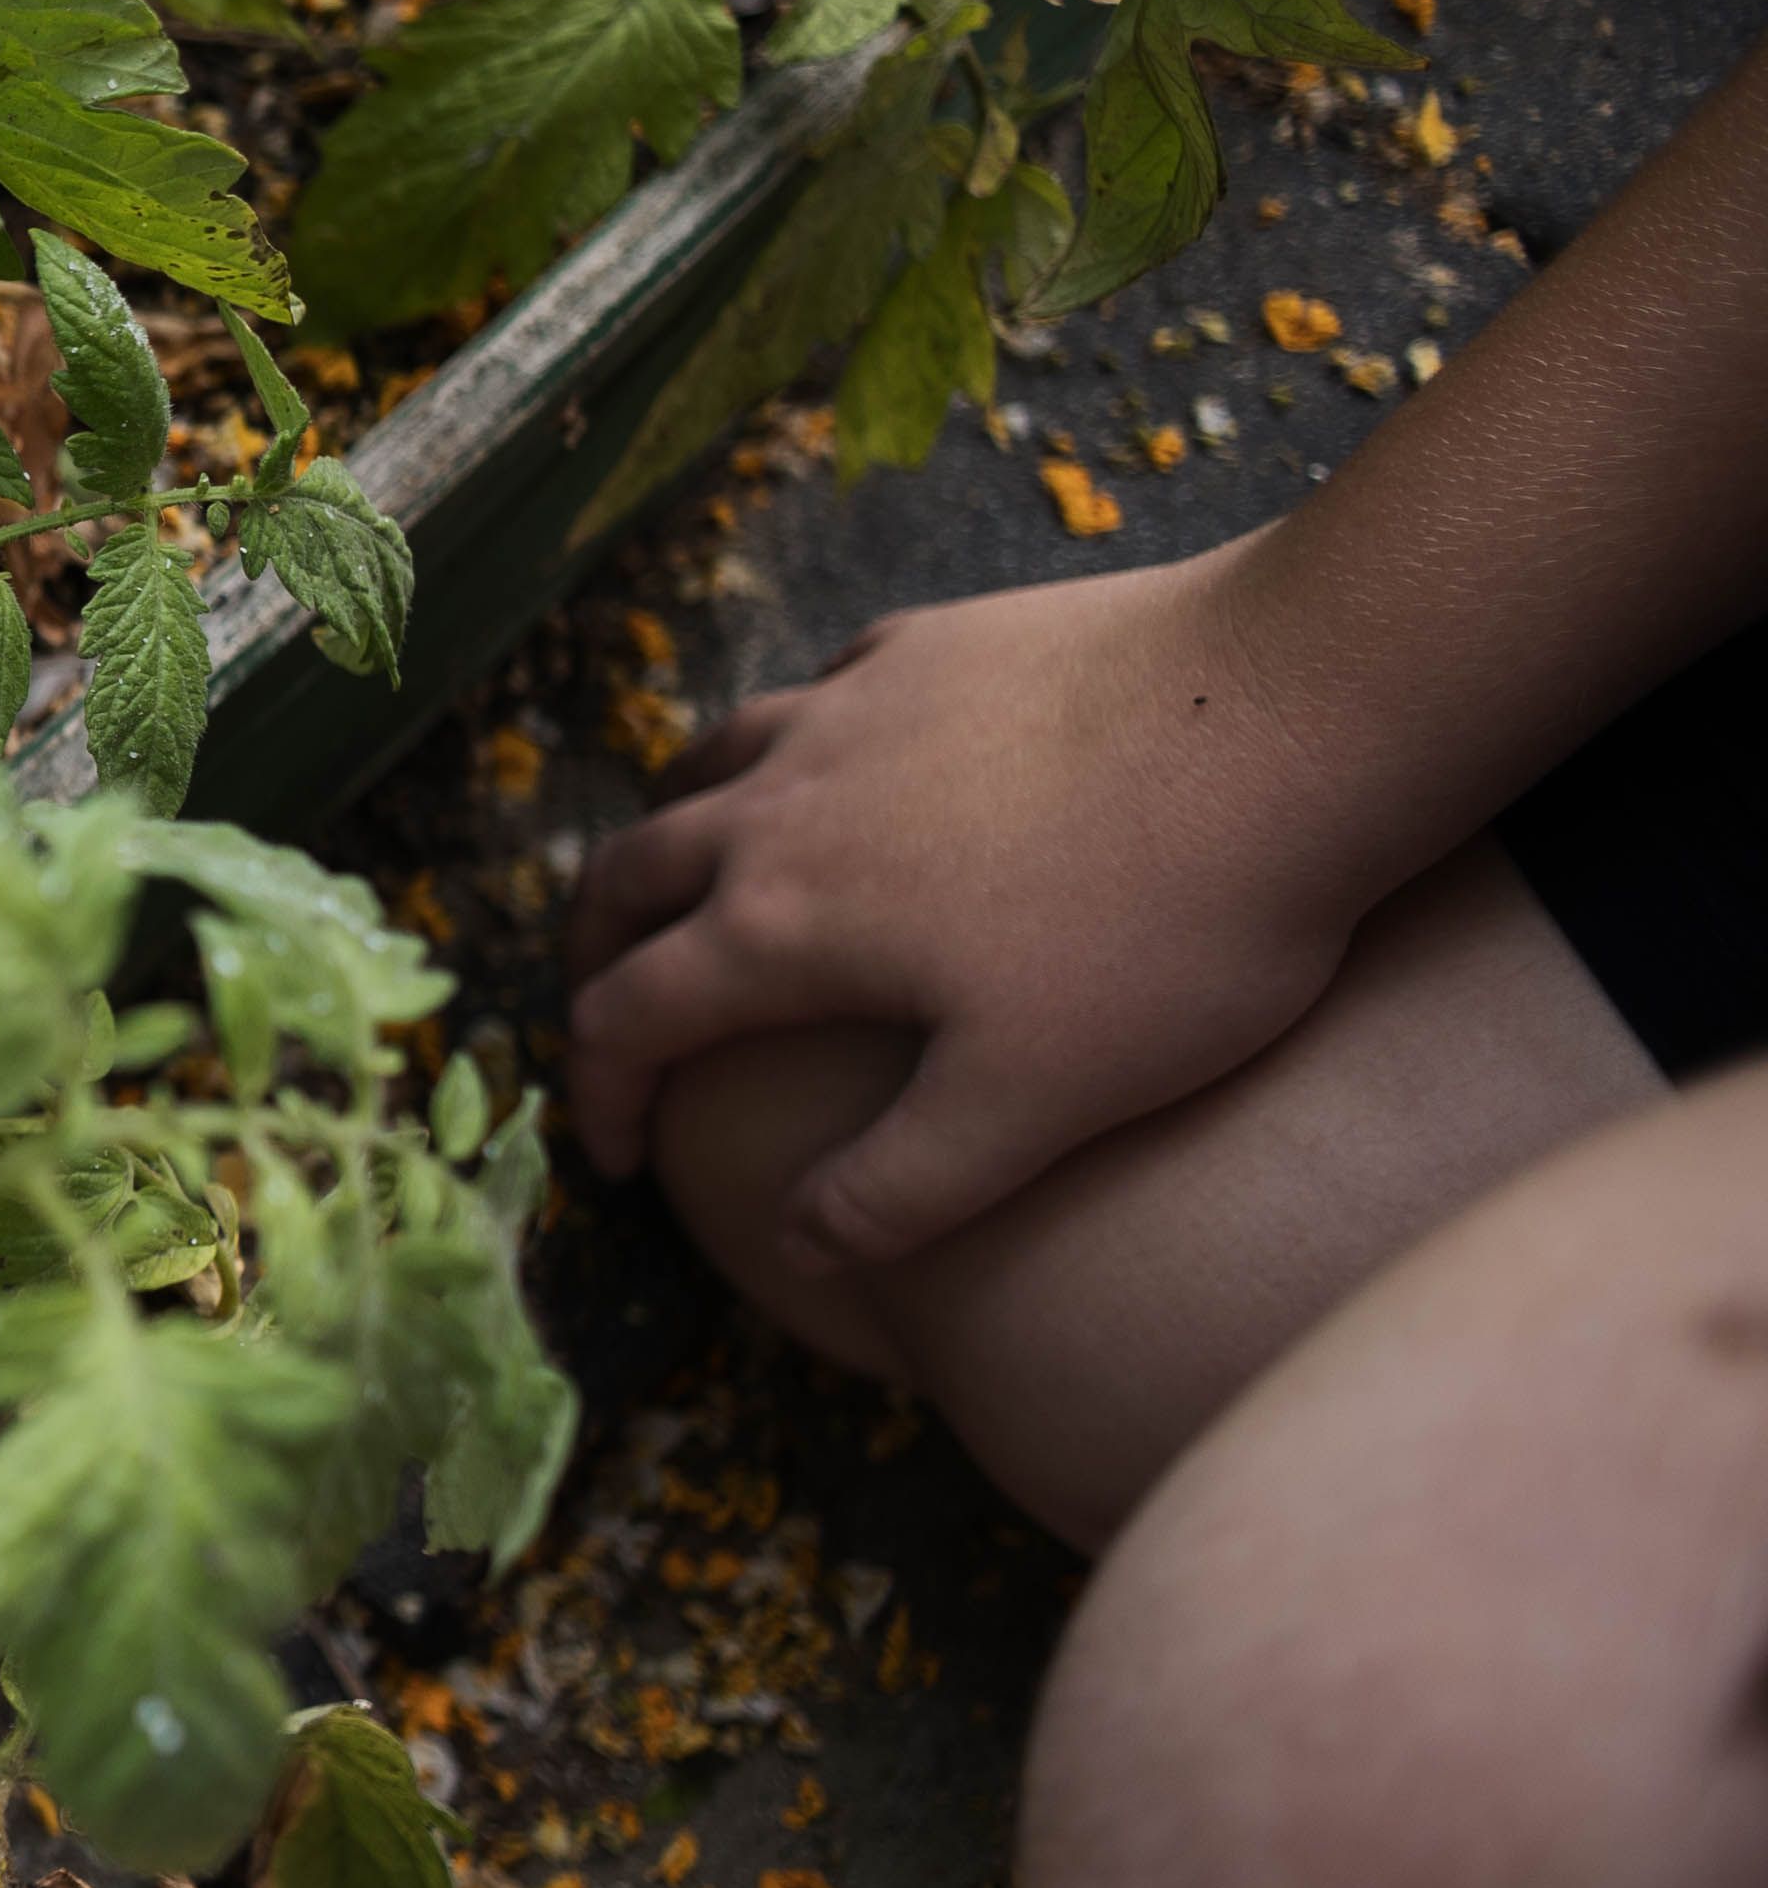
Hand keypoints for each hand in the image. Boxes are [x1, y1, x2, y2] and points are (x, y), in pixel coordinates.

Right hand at [565, 542, 1377, 1265]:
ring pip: (703, 764)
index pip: (628, 1016)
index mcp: (781, 925)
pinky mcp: (934, 642)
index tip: (621, 1160)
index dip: (601, 1097)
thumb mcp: (1037, 1100)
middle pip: (627, 876)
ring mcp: (852, 705)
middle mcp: (781, 803)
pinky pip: (814, 694)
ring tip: (683, 880)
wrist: (1294, 710)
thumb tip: (796, 1245)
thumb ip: (900, 1188)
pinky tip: (839, 763)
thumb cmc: (1170, 923)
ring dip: (666, 836)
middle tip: (606, 1014)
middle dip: (592, 957)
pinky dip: (784, 747)